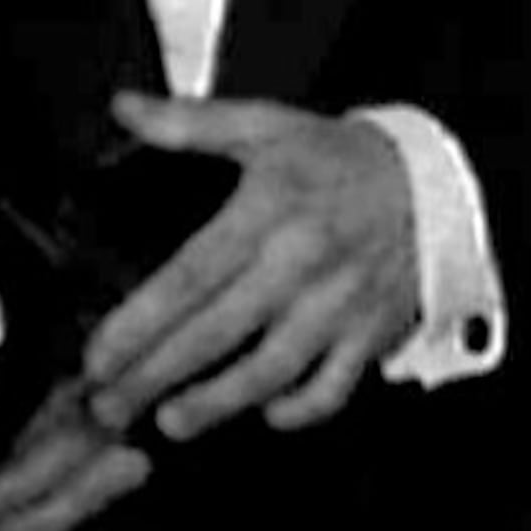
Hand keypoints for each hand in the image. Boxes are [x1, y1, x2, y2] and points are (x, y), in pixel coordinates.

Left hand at [82, 95, 418, 444]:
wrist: (433, 180)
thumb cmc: (339, 158)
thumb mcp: (267, 126)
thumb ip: (191, 122)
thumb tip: (124, 109)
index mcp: (269, 211)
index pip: (190, 277)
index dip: (138, 324)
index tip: (97, 356)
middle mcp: (303, 263)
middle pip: (216, 333)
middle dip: (153, 376)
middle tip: (107, 405)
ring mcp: (341, 304)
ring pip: (271, 370)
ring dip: (216, 403)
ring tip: (170, 421)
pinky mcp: (372, 332)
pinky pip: (334, 385)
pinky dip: (299, 409)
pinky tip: (263, 413)